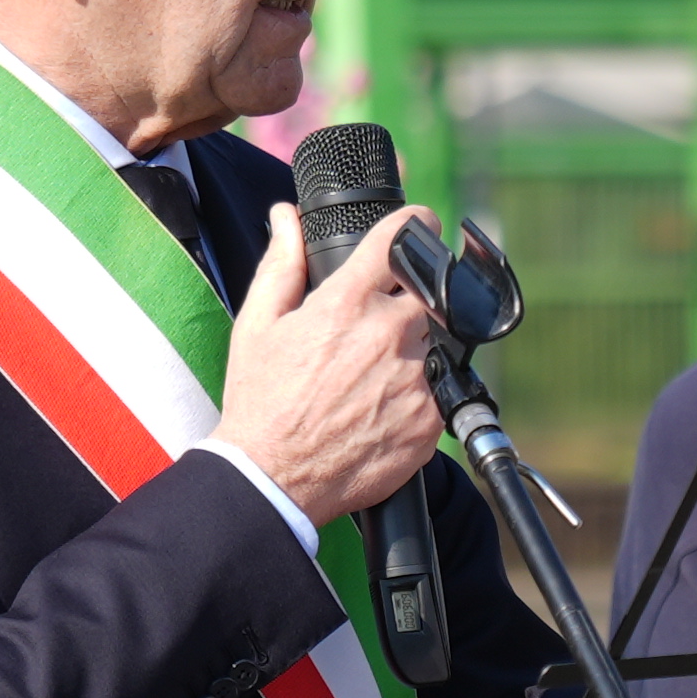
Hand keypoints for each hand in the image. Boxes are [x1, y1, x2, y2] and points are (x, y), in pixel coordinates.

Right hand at [214, 202, 449, 520]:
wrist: (273, 479)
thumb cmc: (260, 402)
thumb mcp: (257, 325)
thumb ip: (281, 264)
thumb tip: (286, 217)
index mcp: (347, 303)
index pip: (403, 237)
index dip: (416, 223)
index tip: (420, 225)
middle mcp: (389, 335)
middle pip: (429, 290)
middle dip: (411, 298)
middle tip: (379, 324)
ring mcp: (416, 378)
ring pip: (436, 342)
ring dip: (414, 349)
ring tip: (372, 377)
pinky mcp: (431, 420)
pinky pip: (439, 390)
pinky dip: (418, 394)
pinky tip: (381, 408)